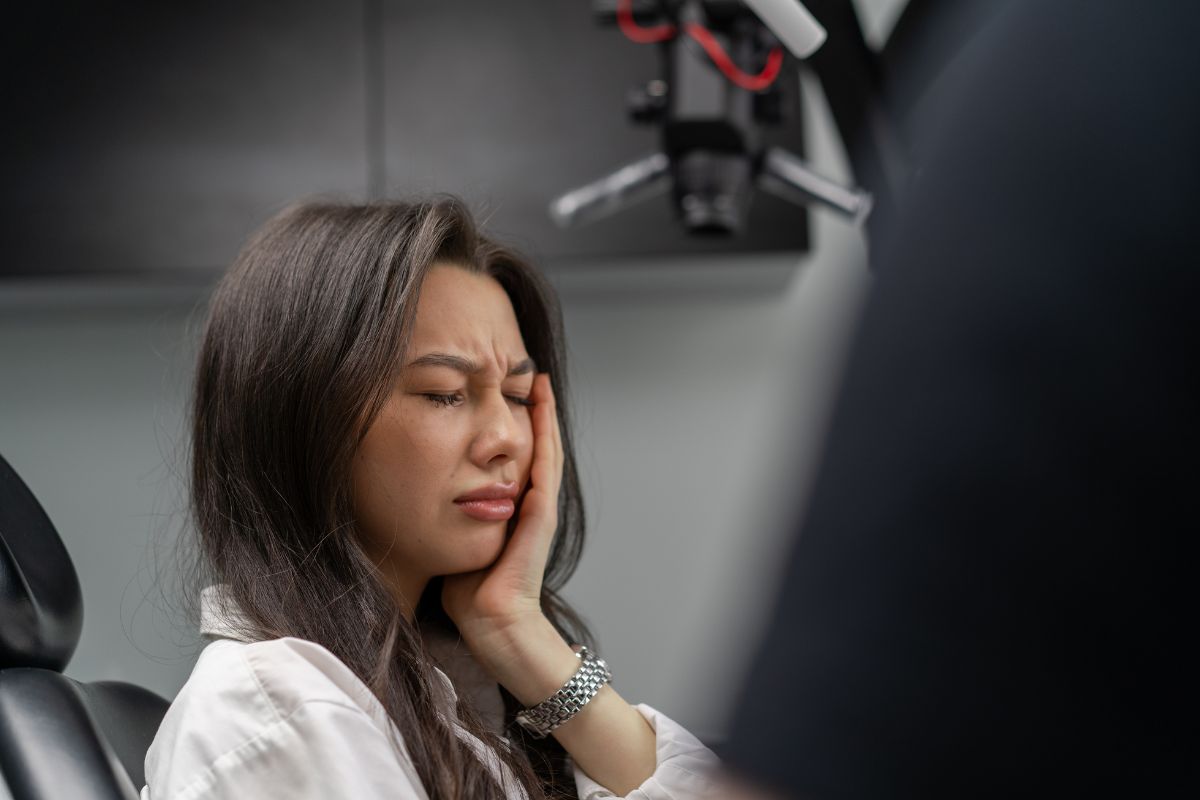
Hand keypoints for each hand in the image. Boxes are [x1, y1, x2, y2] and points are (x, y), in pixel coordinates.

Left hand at [441, 372, 563, 645]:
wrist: (492, 624)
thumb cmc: (469, 592)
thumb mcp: (458, 540)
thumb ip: (449, 516)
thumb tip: (418, 493)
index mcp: (512, 508)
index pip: (515, 457)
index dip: (513, 425)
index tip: (505, 393)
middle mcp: (531, 503)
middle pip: (535, 445)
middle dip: (533, 411)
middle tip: (529, 374)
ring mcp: (540, 508)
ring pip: (546, 448)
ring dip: (544, 414)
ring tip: (539, 381)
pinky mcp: (540, 515)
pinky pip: (544, 466)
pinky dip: (545, 435)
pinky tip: (540, 409)